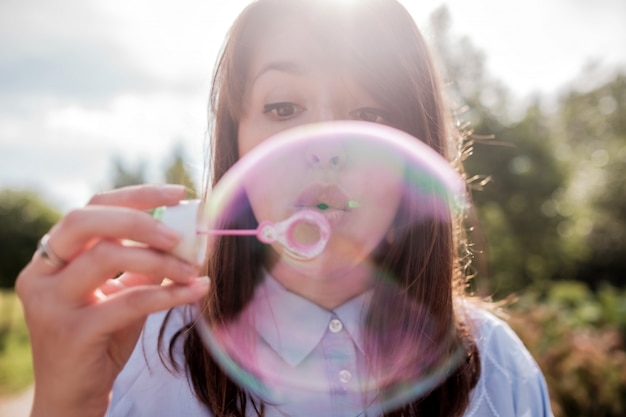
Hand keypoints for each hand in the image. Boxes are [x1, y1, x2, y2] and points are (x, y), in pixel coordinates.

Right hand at [16, 184, 209, 416]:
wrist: (75, 394)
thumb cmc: (101, 338)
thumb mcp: (121, 292)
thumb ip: (143, 263)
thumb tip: (185, 232)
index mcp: (53, 257)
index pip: (92, 208)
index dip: (137, 196)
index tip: (178, 194)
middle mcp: (43, 274)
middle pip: (86, 221)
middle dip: (139, 219)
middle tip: (179, 233)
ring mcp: (51, 303)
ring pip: (106, 256)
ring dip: (160, 259)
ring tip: (193, 268)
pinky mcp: (72, 332)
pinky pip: (128, 301)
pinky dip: (168, 293)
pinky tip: (196, 291)